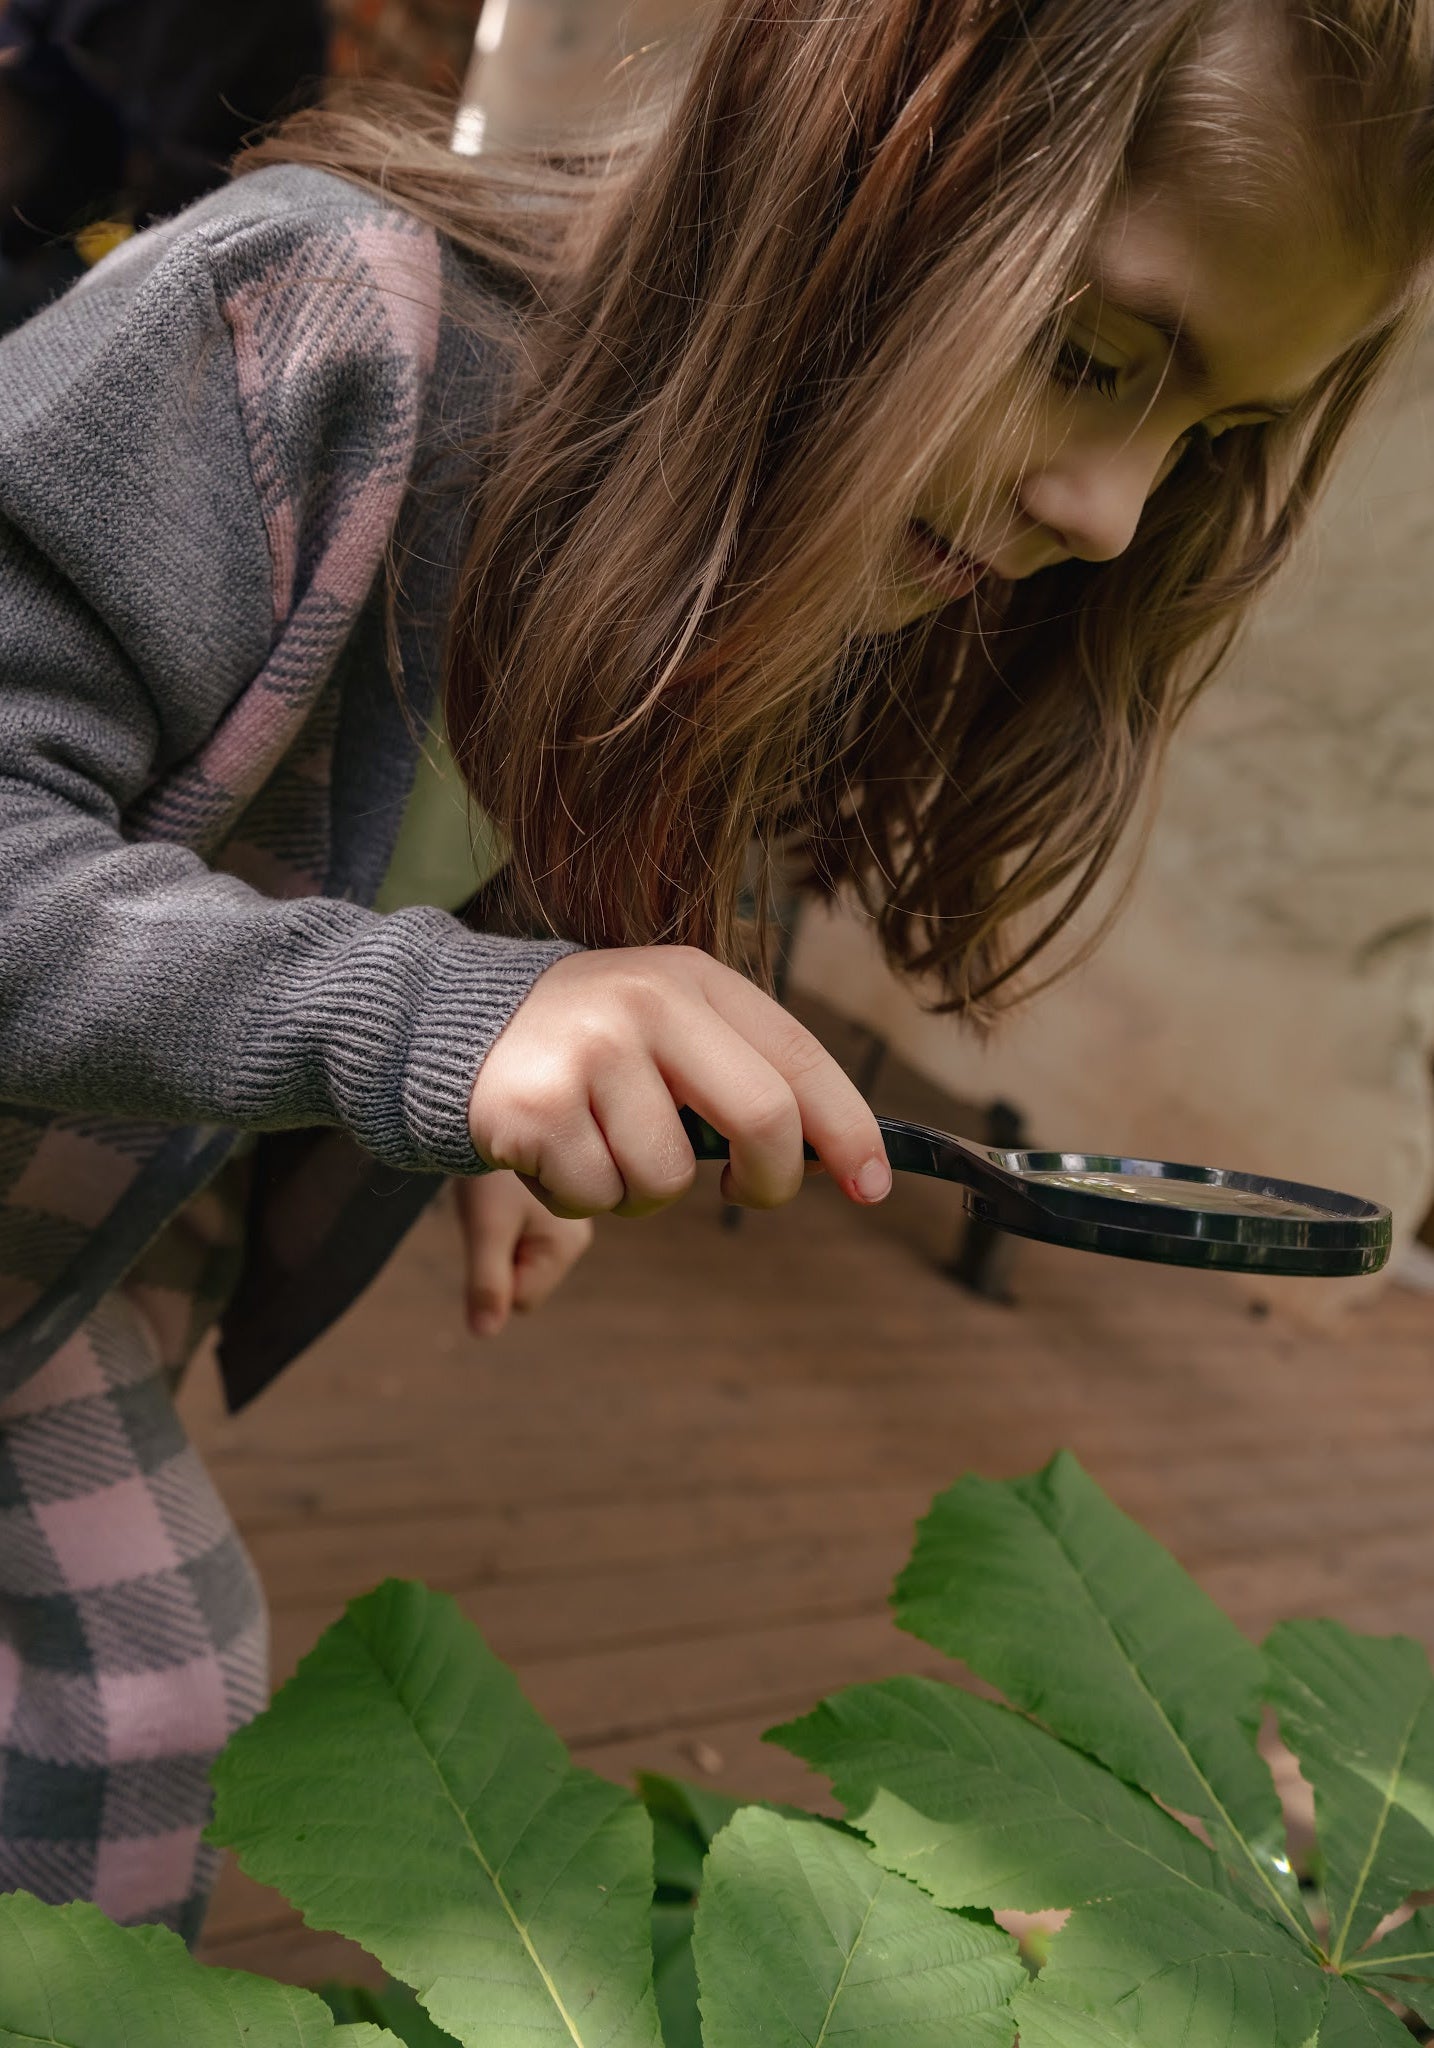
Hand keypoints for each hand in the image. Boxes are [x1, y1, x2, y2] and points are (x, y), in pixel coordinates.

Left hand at [453, 1170, 593, 1336]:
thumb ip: (488, 1281)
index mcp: (568, 1244)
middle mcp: (579, 1230)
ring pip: (524, 1254)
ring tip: (495, 1194)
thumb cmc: (487, 1169)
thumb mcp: (484, 1227)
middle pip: (528, 1277)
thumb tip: (484, 1333)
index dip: (497, 1276)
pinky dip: (505, 1216)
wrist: (487, 1105)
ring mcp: (569, 1213)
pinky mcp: (554, 1195)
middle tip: (490, 1209)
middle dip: (503, 1254)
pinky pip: (523, 1228)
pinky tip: (500, 1187)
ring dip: (502, 1233)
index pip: (525, 1298)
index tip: (487, 1230)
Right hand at [466, 945, 889, 1219]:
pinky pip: (597, 1198)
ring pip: (668, 1180)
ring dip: (644, 1193)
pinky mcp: (534, 1109)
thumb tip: (835, 1157)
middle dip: (769, 1179)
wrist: (452, 1023)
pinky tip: (555, 1152)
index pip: (800, 1058)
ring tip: (605, 1147)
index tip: (872, 1186)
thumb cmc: (590, 1044)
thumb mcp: (669, 1024)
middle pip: (761, 1117)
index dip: (848, 1130)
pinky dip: (583, 1199)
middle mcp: (646, 1004)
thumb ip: (743, 1072)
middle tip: (746, 1193)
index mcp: (694, 978)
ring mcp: (588, 1053)